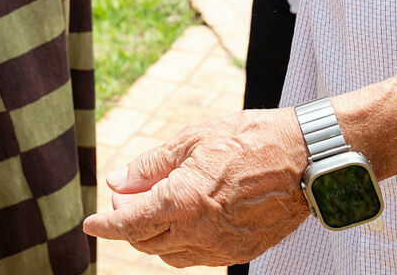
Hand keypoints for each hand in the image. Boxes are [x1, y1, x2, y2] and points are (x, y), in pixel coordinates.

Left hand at [85, 109, 311, 266]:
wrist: (306, 160)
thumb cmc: (249, 140)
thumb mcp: (192, 140)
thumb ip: (150, 165)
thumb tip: (117, 181)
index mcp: (183, 201)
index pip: (130, 224)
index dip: (105, 225)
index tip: (90, 224)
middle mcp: (200, 232)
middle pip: (146, 242)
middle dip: (129, 224)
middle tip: (128, 197)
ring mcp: (222, 248)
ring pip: (171, 254)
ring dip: (155, 235)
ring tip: (156, 204)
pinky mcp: (240, 253)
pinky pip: (198, 257)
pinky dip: (182, 242)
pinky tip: (186, 218)